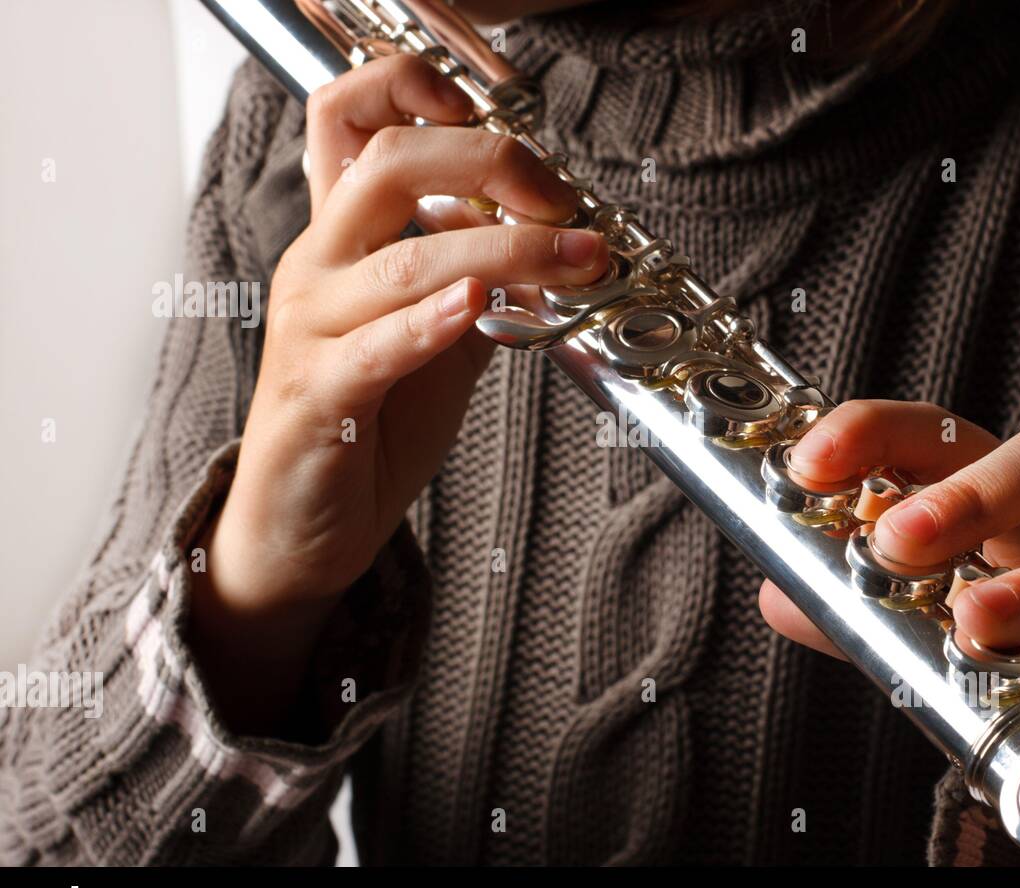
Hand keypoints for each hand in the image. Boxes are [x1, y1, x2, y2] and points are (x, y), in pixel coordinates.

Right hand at [190, 55, 607, 731]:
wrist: (303, 526)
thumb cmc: (371, 424)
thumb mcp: (442, 337)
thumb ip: (487, 281)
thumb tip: (560, 243)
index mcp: (342, 240)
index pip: (348, 118)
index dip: (415, 89)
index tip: (502, 117)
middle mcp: (317, 268)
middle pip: (385, 162)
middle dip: (490, 162)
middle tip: (565, 201)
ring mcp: (311, 330)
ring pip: (400, 258)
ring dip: (504, 250)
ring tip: (576, 259)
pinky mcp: (319, 397)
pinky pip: (373, 347)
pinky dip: (429, 321)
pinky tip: (478, 304)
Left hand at [758, 401, 1019, 760]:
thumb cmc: (1018, 647)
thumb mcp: (925, 624)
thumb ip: (854, 612)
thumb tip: (777, 593)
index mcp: (1004, 502)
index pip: (944, 437)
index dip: (877, 435)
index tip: (809, 463)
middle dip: (969, 492)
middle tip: (895, 540)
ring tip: (978, 624)